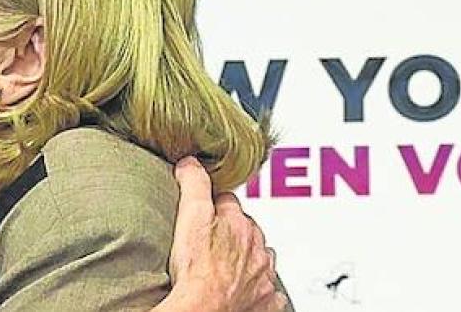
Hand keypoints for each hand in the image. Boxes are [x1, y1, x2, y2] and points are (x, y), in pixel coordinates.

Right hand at [155, 157, 286, 311]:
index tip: (203, 213)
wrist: (206, 309)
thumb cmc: (197, 269)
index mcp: (240, 223)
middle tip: (212, 240)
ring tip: (227, 264)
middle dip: (234, 232)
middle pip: (248, 230)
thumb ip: (193, 183)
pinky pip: (269, 292)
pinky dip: (260, 289)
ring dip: (249, 259)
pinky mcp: (266, 302)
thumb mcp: (190, 214)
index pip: (228, 202)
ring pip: (261, 259)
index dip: (212, 206)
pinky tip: (246, 290)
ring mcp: (264, 276)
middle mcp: (257, 248)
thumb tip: (191, 163)